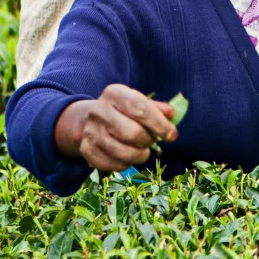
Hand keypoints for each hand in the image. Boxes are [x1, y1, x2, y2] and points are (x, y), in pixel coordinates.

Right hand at [54, 84, 177, 171]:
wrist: (91, 119)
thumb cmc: (123, 111)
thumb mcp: (138, 102)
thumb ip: (157, 108)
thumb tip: (171, 114)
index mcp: (114, 93)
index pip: (141, 110)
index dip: (160, 125)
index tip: (172, 135)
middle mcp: (99, 110)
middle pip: (133, 133)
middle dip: (149, 141)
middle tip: (152, 141)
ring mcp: (90, 131)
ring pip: (124, 153)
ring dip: (140, 155)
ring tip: (142, 150)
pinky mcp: (87, 150)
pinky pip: (115, 165)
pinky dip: (127, 164)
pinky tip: (127, 156)